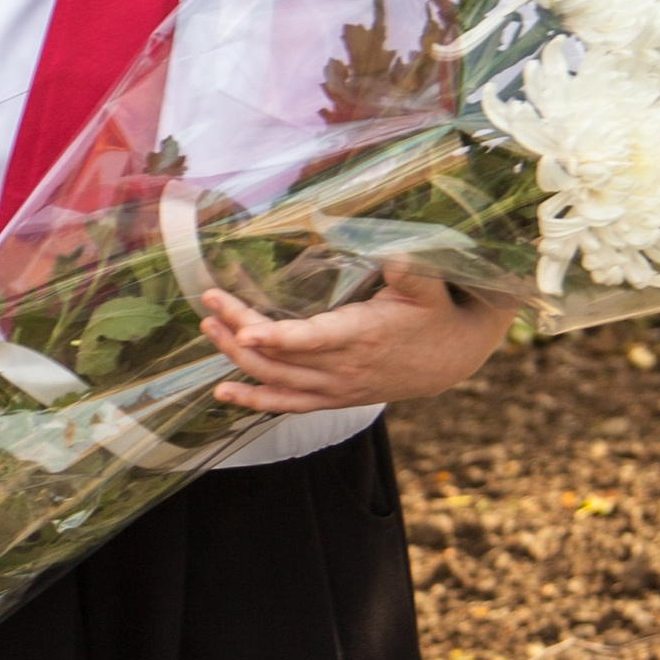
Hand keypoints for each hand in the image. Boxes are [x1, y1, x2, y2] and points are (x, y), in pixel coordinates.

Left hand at [197, 262, 507, 414]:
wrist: (450, 360)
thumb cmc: (435, 315)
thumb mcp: (430, 288)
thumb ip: (412, 270)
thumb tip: (395, 253)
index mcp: (363, 335)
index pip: (310, 340)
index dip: (274, 337)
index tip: (242, 328)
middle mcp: (343, 368)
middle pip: (280, 357)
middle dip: (238, 331)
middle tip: (208, 304)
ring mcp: (335, 388)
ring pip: (276, 381)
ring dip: (237, 358)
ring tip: (209, 329)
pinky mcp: (332, 399)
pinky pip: (287, 406)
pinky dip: (254, 400)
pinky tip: (224, 391)